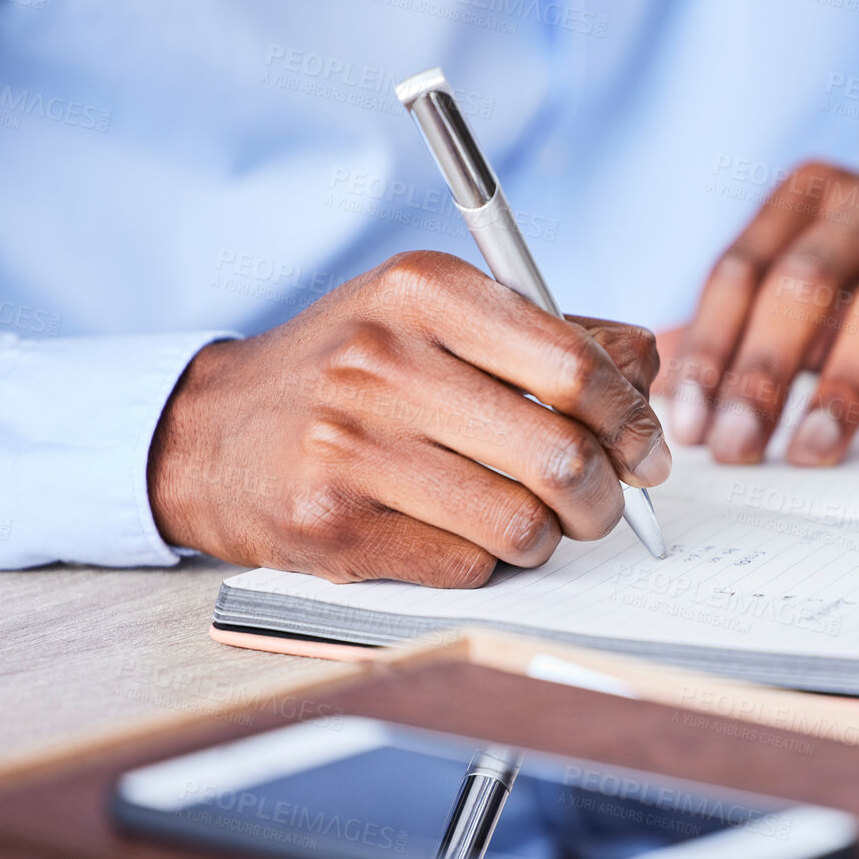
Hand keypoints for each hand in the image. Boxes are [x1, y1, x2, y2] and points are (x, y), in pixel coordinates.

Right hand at [148, 251, 669, 587]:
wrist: (211, 434)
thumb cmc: (349, 372)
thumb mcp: (436, 318)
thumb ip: (547, 334)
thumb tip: (647, 363)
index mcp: (424, 291)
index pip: (575, 365)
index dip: (632, 419)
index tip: (648, 451)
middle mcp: (384, 361)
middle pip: (562, 454)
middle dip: (606, 496)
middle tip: (603, 504)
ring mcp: (352, 447)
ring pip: (523, 524)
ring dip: (549, 536)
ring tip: (532, 520)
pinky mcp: (333, 526)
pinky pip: (469, 566)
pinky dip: (487, 562)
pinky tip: (460, 534)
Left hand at [665, 162, 858, 464]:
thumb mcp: (815, 280)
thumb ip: (743, 320)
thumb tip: (663, 378)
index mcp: (812, 195)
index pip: (743, 268)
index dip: (712, 347)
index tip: (690, 421)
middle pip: (806, 282)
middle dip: (763, 370)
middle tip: (737, 446)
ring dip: (843, 386)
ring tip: (812, 452)